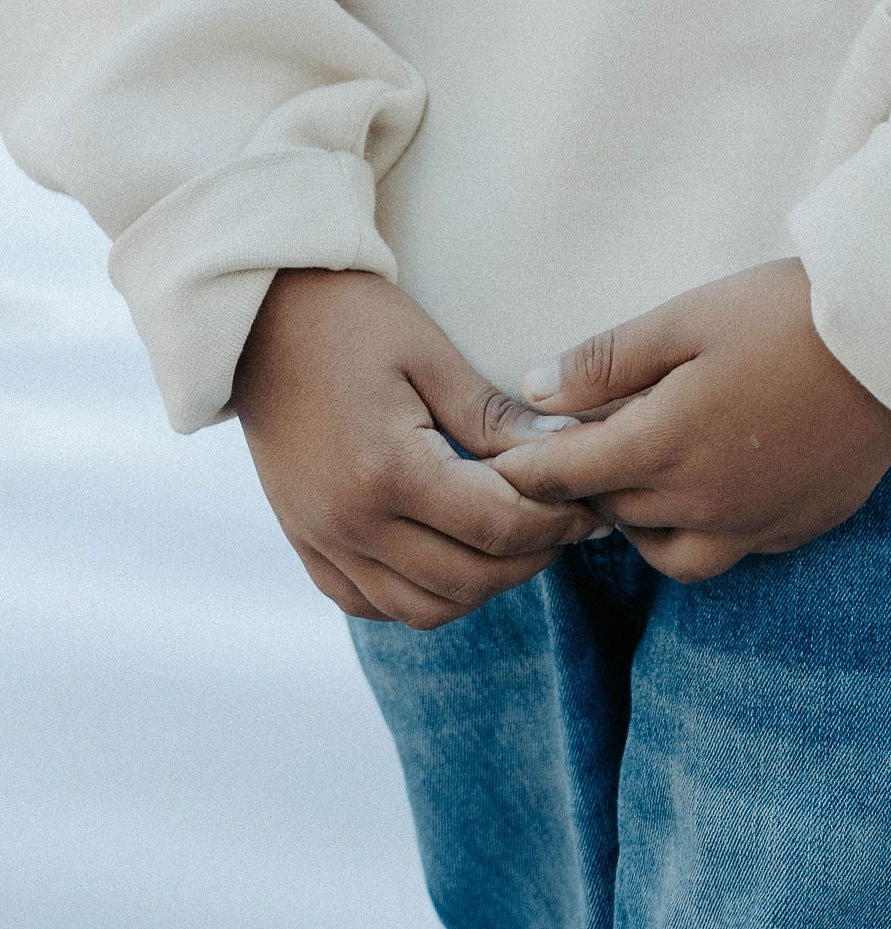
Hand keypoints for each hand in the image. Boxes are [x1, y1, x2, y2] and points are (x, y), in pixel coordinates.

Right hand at [232, 268, 604, 628]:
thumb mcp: (432, 355)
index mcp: (386, 472)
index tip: (594, 503)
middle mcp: (350, 524)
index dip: (557, 521)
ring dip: (480, 585)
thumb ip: (496, 417)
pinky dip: (422, 594)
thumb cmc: (352, 321)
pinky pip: (373, 604)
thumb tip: (569, 449)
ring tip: (517, 539)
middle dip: (530, 558)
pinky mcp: (306, 546)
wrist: (259, 319)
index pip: (496, 527)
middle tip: (567, 522)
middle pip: (466, 580)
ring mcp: (321, 542)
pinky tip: (453, 552)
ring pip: (422, 609)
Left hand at [491, 257, 890, 580]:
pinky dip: (701, 530)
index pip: (566, 477)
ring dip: (639, 522)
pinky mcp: (797, 528)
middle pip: (613, 513)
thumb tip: (534, 390)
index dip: (526, 470)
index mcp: (665, 447)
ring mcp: (753, 524)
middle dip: (585, 486)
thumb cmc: (786, 313)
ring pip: (666, 552)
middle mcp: (702, 503)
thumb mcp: (688, 317)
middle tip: (579, 449)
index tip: (503, 464)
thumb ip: (608, 359)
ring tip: (642, 476)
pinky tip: (711, 486)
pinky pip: (728, 551)